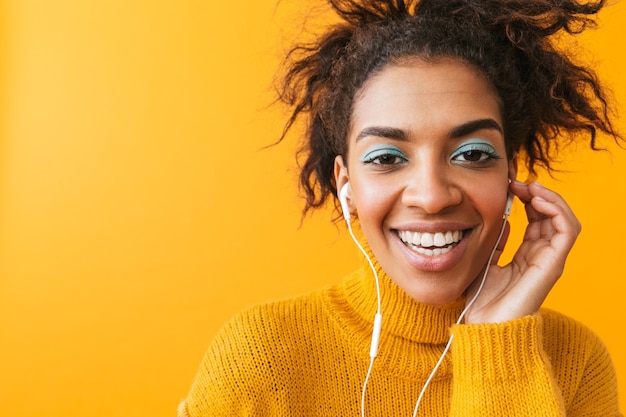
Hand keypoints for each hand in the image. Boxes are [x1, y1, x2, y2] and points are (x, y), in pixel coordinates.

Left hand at [464, 181, 580, 323]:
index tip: (509, 186)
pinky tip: (536, 200)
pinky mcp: (553, 263)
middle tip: (518, 182)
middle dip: (538, 193)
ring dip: (550, 197)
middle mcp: (542, 255)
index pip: (537, 219)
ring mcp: (550, 259)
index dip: (527, 199)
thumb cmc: (482, 300)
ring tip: (530, 187)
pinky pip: (567, 230)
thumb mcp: (485, 262)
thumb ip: (496, 243)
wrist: (484, 325)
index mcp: (527, 254)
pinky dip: (557, 210)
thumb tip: (501, 221)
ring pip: (565, 219)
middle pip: (552, 215)